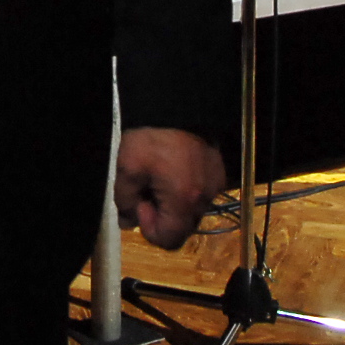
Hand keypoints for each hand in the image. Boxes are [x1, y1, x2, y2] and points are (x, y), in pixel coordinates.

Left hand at [114, 127, 225, 249]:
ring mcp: (216, 185)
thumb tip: (128, 221)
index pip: (170, 241)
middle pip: (182, 228)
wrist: (177, 103)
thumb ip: (125, 201)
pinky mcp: (219, 173)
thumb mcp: (127, 169)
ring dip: (173, 204)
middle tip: (147, 190)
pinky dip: (185, 191)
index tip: (141, 203)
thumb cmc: (151, 136)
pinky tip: (172, 171)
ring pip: (191, 211)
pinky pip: (200, 195)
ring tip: (159, 178)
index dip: (150, 229)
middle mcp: (206, 198)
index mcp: (184, 200)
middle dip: (161, 216)